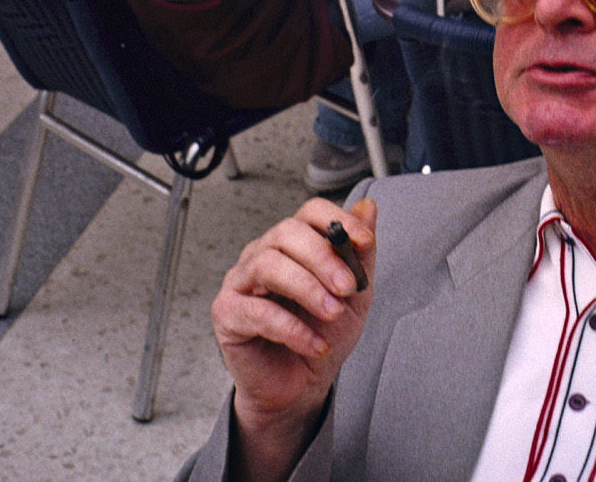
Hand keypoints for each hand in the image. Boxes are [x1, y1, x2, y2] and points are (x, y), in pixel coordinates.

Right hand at [211, 197, 376, 481]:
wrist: (301, 385)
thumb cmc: (322, 334)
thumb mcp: (354, 295)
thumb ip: (360, 254)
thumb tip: (368, 208)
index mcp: (294, 243)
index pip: (311, 211)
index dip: (338, 221)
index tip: (365, 242)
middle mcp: (263, 254)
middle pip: (287, 232)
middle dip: (323, 258)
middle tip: (347, 287)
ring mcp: (241, 281)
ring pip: (268, 265)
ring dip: (307, 288)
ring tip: (332, 312)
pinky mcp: (227, 314)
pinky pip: (257, 311)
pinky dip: (292, 328)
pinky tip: (315, 344)